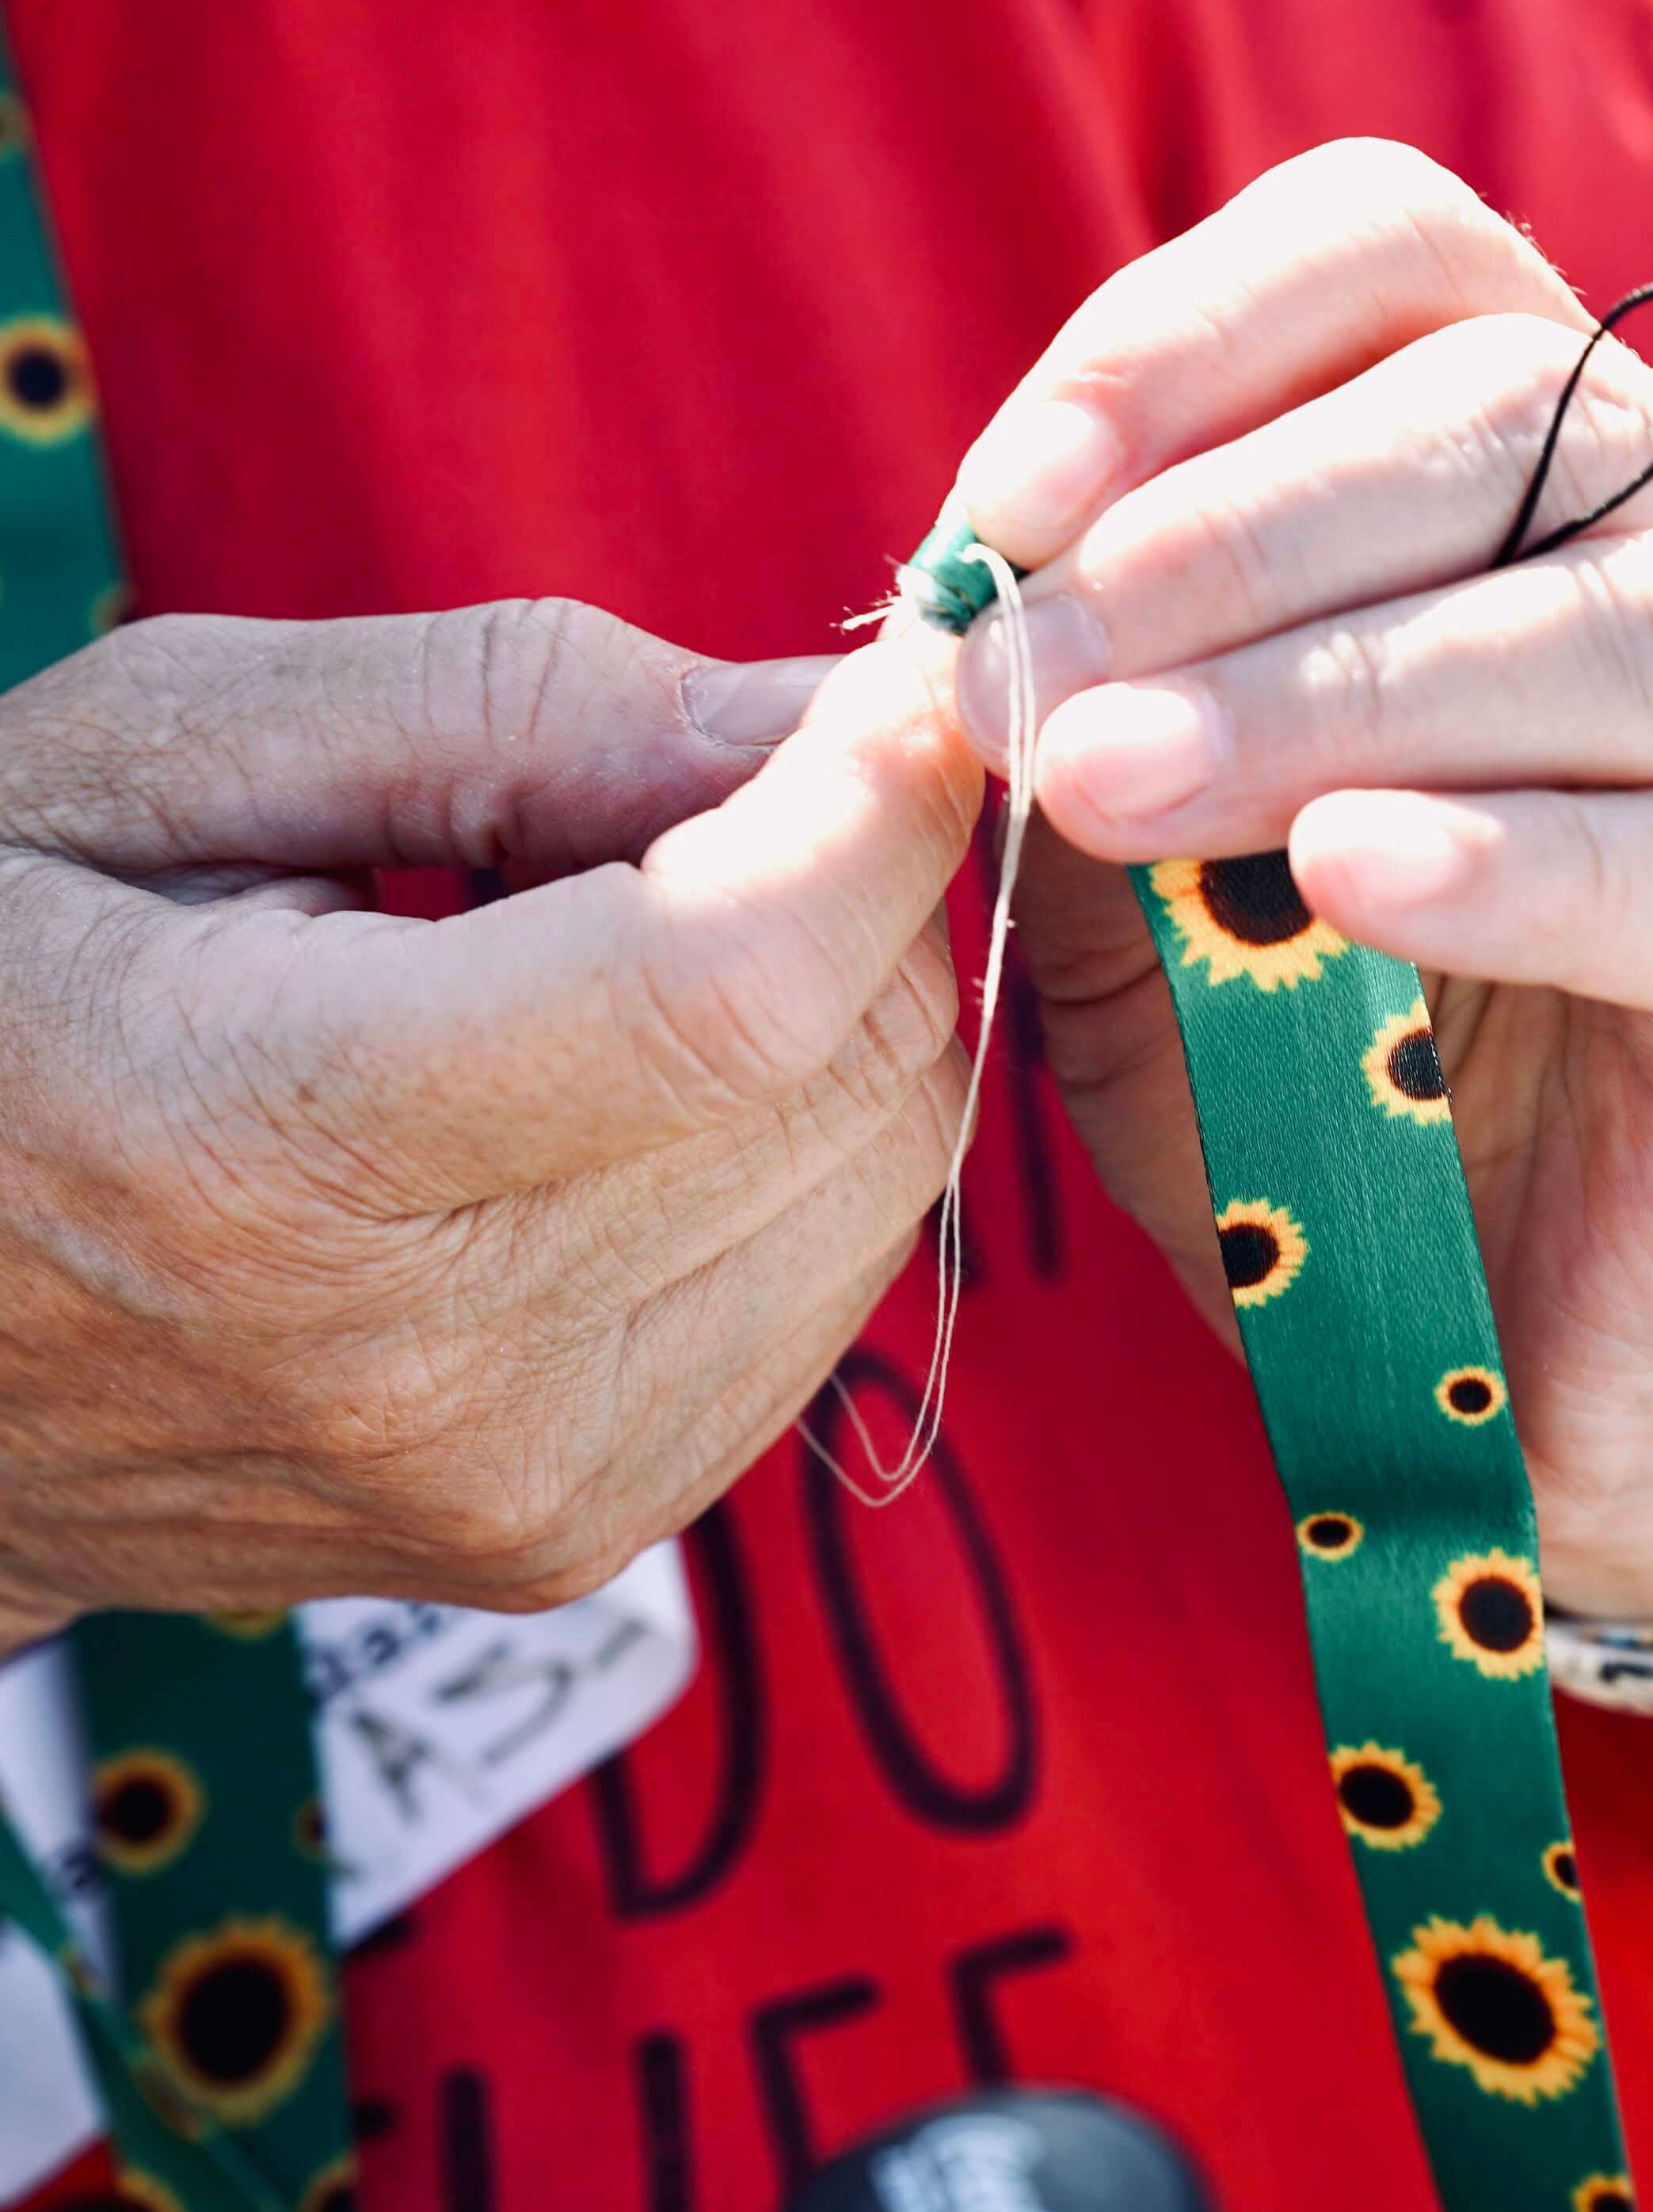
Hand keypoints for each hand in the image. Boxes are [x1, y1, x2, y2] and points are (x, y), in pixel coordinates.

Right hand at [0, 601, 977, 1643]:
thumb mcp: (156, 752)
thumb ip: (513, 705)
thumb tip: (832, 713)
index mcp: (274, 1147)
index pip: (727, 993)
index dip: (880, 813)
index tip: (938, 676)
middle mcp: (430, 1367)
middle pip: (848, 1079)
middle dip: (853, 888)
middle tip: (701, 792)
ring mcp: (523, 1485)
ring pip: (881, 1182)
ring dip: (829, 1018)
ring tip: (609, 952)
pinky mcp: (579, 1536)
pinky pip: (827, 1285)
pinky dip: (788, 1147)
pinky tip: (619, 1093)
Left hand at [945, 141, 1652, 1633]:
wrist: (1513, 1377)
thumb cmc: (1323, 1093)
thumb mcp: (1136, 897)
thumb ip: (1081, 740)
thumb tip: (968, 613)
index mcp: (1548, 478)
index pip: (1405, 256)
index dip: (1194, 335)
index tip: (1007, 502)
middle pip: (1516, 406)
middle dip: (1234, 533)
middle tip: (1029, 681)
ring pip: (1622, 617)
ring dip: (1339, 684)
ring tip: (1121, 785)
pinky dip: (1514, 856)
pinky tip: (1342, 881)